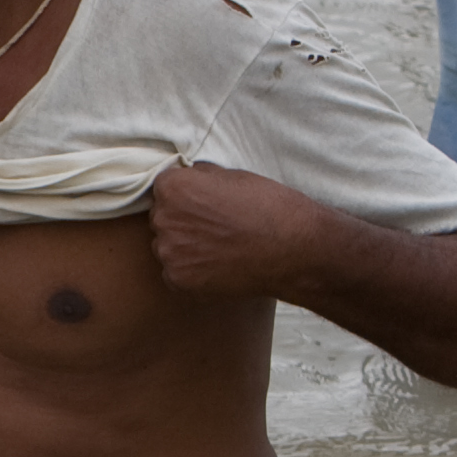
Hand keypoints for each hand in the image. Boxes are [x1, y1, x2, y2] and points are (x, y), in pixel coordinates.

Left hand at [146, 159, 321, 296]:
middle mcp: (164, 220)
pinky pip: (175, 272)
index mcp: (174, 188)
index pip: (164, 187)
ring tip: (219, 247)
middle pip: (163, 217)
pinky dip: (192, 270)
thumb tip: (191, 177)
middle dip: (182, 219)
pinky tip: (218, 265)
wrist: (293, 250)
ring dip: (185, 246)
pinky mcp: (178, 281)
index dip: (185, 193)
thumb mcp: (234, 176)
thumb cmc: (269, 207)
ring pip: (168, 246)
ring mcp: (170, 253)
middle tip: (215, 226)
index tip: (203, 202)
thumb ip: (202, 177)